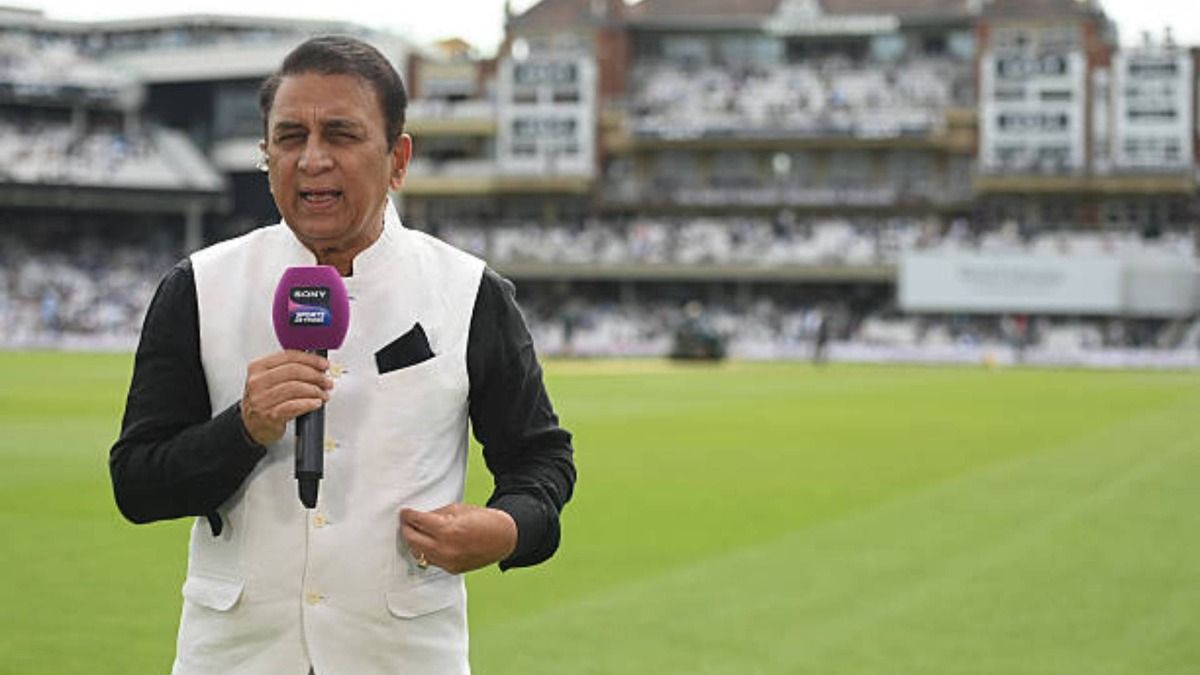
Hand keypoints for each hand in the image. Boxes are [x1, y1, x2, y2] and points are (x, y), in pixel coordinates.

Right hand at [240, 350, 332, 445]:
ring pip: (296, 388)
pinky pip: (294, 406)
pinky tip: (316, 403)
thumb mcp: (268, 379)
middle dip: (316, 375)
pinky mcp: (270, 415)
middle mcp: (258, 382)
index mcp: (258, 367)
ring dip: (315, 391)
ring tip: (323, 394)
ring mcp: (262, 399)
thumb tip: (315, 364)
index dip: (311, 359)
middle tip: (327, 381)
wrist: (252, 425)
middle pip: (294, 371)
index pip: (289, 356)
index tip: (323, 365)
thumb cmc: (264, 400)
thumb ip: (287, 368)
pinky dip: (309, 403)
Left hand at [400, 503, 517, 573]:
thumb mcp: (458, 509)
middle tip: (406, 522)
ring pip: (419, 554)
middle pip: (412, 540)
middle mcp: (445, 548)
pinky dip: (427, 552)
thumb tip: (420, 518)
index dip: (408, 515)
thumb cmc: (484, 520)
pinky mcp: (451, 569)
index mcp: (447, 530)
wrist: (503, 538)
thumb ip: (437, 514)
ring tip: (415, 533)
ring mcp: (448, 561)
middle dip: (407, 529)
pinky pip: (432, 561)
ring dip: (415, 542)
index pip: (417, 522)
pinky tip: (429, 544)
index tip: (405, 513)